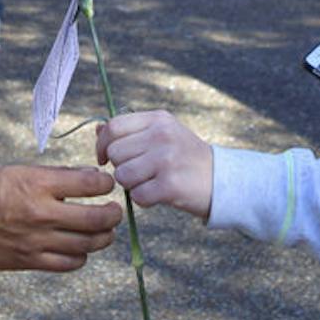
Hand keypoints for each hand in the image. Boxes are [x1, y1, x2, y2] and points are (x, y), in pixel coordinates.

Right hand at [0, 165, 120, 270]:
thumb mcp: (21, 172)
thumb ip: (56, 176)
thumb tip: (90, 176)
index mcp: (38, 184)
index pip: (89, 183)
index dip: (106, 183)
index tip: (107, 184)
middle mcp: (42, 213)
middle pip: (96, 219)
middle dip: (113, 214)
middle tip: (115, 211)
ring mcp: (37, 240)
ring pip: (88, 244)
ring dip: (103, 237)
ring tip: (104, 231)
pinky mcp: (31, 261)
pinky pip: (69, 263)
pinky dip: (81, 256)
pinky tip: (79, 248)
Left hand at [96, 111, 212, 219]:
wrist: (222, 180)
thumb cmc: (186, 157)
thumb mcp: (162, 134)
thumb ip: (131, 131)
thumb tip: (97, 130)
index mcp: (158, 119)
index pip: (113, 127)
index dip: (103, 145)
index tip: (105, 158)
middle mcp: (162, 135)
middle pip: (115, 154)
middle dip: (121, 167)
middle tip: (140, 172)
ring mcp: (167, 159)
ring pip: (123, 176)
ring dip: (132, 185)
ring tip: (150, 182)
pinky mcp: (171, 185)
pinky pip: (137, 196)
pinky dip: (144, 200)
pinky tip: (159, 194)